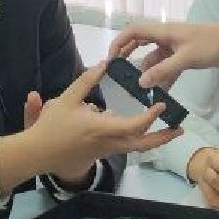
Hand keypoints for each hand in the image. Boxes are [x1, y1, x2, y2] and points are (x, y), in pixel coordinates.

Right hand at [0, 63, 182, 188]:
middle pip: (143, 144)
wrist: (38, 154)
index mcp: (100, 128)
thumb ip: (86, 81)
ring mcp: (106, 151)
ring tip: (169, 130)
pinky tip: (144, 128)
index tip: (161, 104)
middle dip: (163, 137)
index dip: (150, 116)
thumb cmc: (51, 127)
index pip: (133, 125)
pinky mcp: (103, 154)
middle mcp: (108, 143)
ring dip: (154, 140)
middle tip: (180, 128)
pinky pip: (127, 147)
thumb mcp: (66, 99)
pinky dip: (140, 139)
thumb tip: (104, 64)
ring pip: (136, 148)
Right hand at [108, 18, 218, 89]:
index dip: (119, 42)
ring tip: (141, 90)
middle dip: (130, 58)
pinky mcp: (185, 56)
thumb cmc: (213, 44)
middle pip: (141, 44)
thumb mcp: (186, 58)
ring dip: (149, 72)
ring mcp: (176, 47)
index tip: (111, 59)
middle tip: (121, 75)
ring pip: (155, 59)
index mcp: (164, 31)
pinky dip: (164, 77)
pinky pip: (168, 67)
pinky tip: (161, 92)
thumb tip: (141, 83)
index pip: (134, 31)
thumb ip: (163, 71)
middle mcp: (166, 37)